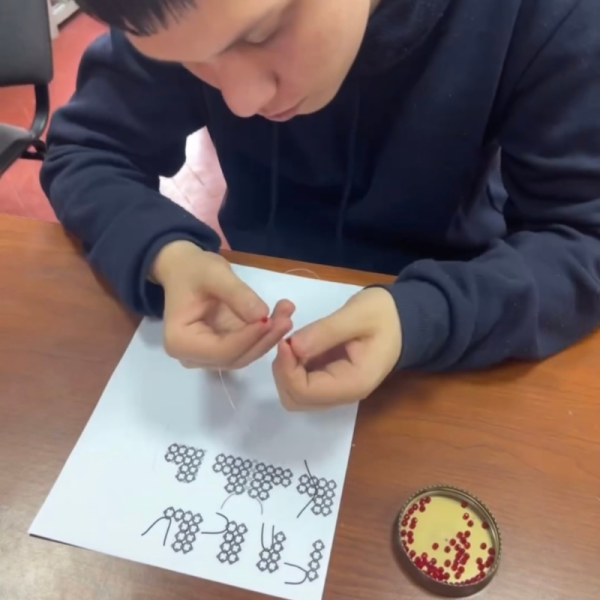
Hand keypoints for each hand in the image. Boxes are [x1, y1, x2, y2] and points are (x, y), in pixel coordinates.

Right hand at [151, 241, 294, 369]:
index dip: (248, 338)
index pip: (221, 350)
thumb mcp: (214, 274)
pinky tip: (281, 317)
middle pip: (235, 357)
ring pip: (245, 355)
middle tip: (286, 318)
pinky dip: (265, 334)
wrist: (186, 269)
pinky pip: (248, 347)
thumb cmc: (194, 270)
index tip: (270, 320)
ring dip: (269, 337)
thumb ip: (237, 295)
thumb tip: (262, 315)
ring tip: (287, 314)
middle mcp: (192, 356)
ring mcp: (208, 356)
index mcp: (180, 342)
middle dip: (263, 339)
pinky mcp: (223, 349)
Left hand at [272, 287, 400, 409]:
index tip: (285, 340)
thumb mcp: (358, 314)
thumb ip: (326, 332)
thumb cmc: (384, 315)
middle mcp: (343, 394)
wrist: (403, 318)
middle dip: (283, 371)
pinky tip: (296, 340)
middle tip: (286, 339)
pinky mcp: (329, 379)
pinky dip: (291, 364)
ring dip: (284, 368)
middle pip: (295, 399)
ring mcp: (335, 389)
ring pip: (294, 393)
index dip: (287, 368)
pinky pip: (300, 381)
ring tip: (290, 337)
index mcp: (354, 383)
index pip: (305, 392)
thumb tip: (293, 347)